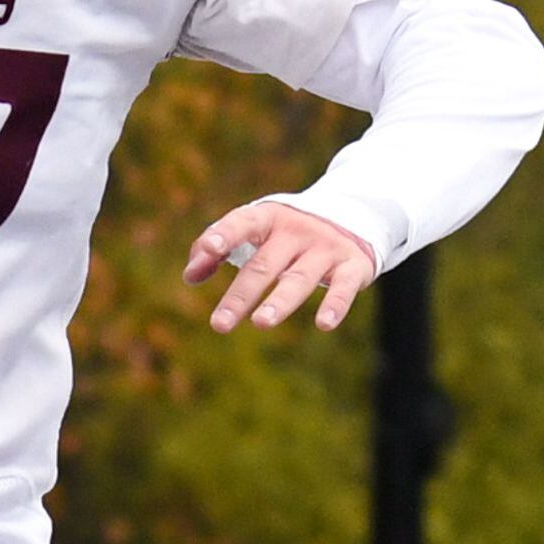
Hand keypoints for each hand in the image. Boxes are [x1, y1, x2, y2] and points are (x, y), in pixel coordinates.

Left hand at [183, 199, 379, 332]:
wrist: (354, 218)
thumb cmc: (286, 233)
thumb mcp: (255, 233)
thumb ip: (217, 249)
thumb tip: (190, 276)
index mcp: (269, 219)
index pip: (243, 223)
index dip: (225, 234)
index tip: (209, 250)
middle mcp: (297, 232)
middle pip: (264, 265)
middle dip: (241, 296)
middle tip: (219, 325)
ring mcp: (325, 248)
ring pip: (299, 278)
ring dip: (280, 301)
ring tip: (260, 323)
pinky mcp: (353, 266)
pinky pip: (344, 287)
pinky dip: (336, 305)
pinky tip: (324, 324)